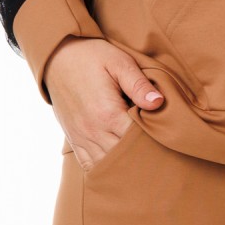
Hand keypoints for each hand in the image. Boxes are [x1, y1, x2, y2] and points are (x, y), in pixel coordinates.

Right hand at [45, 36, 164, 170]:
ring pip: (107, 165)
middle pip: (124, 156)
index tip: (168, 136)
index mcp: (107, 114)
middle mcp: (92, 131)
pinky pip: (89, 164)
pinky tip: (119, 167)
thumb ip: (139, 84)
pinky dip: (105, 169)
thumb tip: (158, 103)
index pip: (137, 140)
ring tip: (143, 161)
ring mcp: (81, 138)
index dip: (155, 141)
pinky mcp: (74, 139)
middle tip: (161, 152)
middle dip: (143, 155)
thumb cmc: (92, 56)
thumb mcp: (119, 62)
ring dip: (125, 165)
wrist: (57, 56)